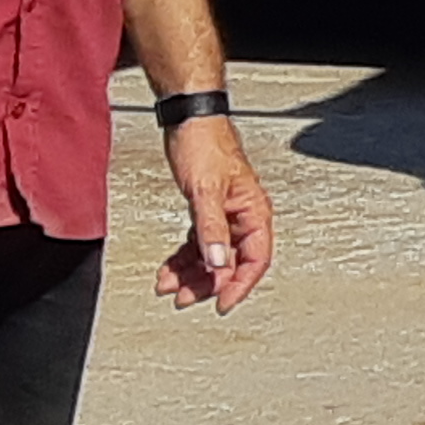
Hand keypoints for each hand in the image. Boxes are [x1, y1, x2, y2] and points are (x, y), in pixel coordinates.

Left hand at [156, 115, 274, 312]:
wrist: (189, 121)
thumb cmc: (205, 145)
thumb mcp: (206, 191)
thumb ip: (212, 230)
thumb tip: (217, 264)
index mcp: (254, 212)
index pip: (255, 259)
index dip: (238, 284)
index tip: (221, 304)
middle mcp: (243, 216)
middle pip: (230, 262)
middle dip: (206, 283)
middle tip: (183, 299)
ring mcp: (225, 215)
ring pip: (212, 255)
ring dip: (190, 274)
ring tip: (169, 287)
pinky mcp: (206, 210)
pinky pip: (198, 244)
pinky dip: (183, 258)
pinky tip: (169, 269)